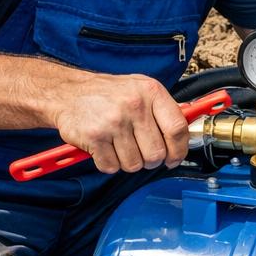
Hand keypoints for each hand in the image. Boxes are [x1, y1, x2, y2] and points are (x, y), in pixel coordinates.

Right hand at [50, 73, 188, 173]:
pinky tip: (104, 147)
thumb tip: (188, 127)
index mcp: (151, 92)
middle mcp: (134, 105)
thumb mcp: (140, 89)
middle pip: (156, 153)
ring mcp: (113, 121)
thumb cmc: (107, 94)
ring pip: (134, 164)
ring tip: (118, 144)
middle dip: (149, 160)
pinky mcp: (95, 137)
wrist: (68, 92)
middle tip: (139, 151)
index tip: (174, 157)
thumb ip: (164, 108)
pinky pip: (111, 167)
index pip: (177, 128)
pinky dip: (108, 163)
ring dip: (127, 161)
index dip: (179, 150)